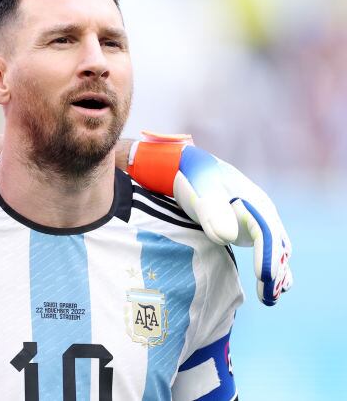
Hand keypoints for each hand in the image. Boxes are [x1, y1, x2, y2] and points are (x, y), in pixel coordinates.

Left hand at [172, 145, 292, 305]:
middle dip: (275, 270)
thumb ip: (212, 212)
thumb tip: (226, 237)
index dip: (267, 256)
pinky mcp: (247, 231)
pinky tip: (268, 288)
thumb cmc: (195, 177)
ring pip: (274, 252)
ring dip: (276, 274)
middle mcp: (262, 214)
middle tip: (268, 295)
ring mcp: (257, 223)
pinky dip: (269, 269)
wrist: (189, 167)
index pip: (266, 234)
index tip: (265, 276)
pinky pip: (265, 252)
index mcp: (256, 204)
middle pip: (276, 246)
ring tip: (270, 298)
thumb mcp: (202, 191)